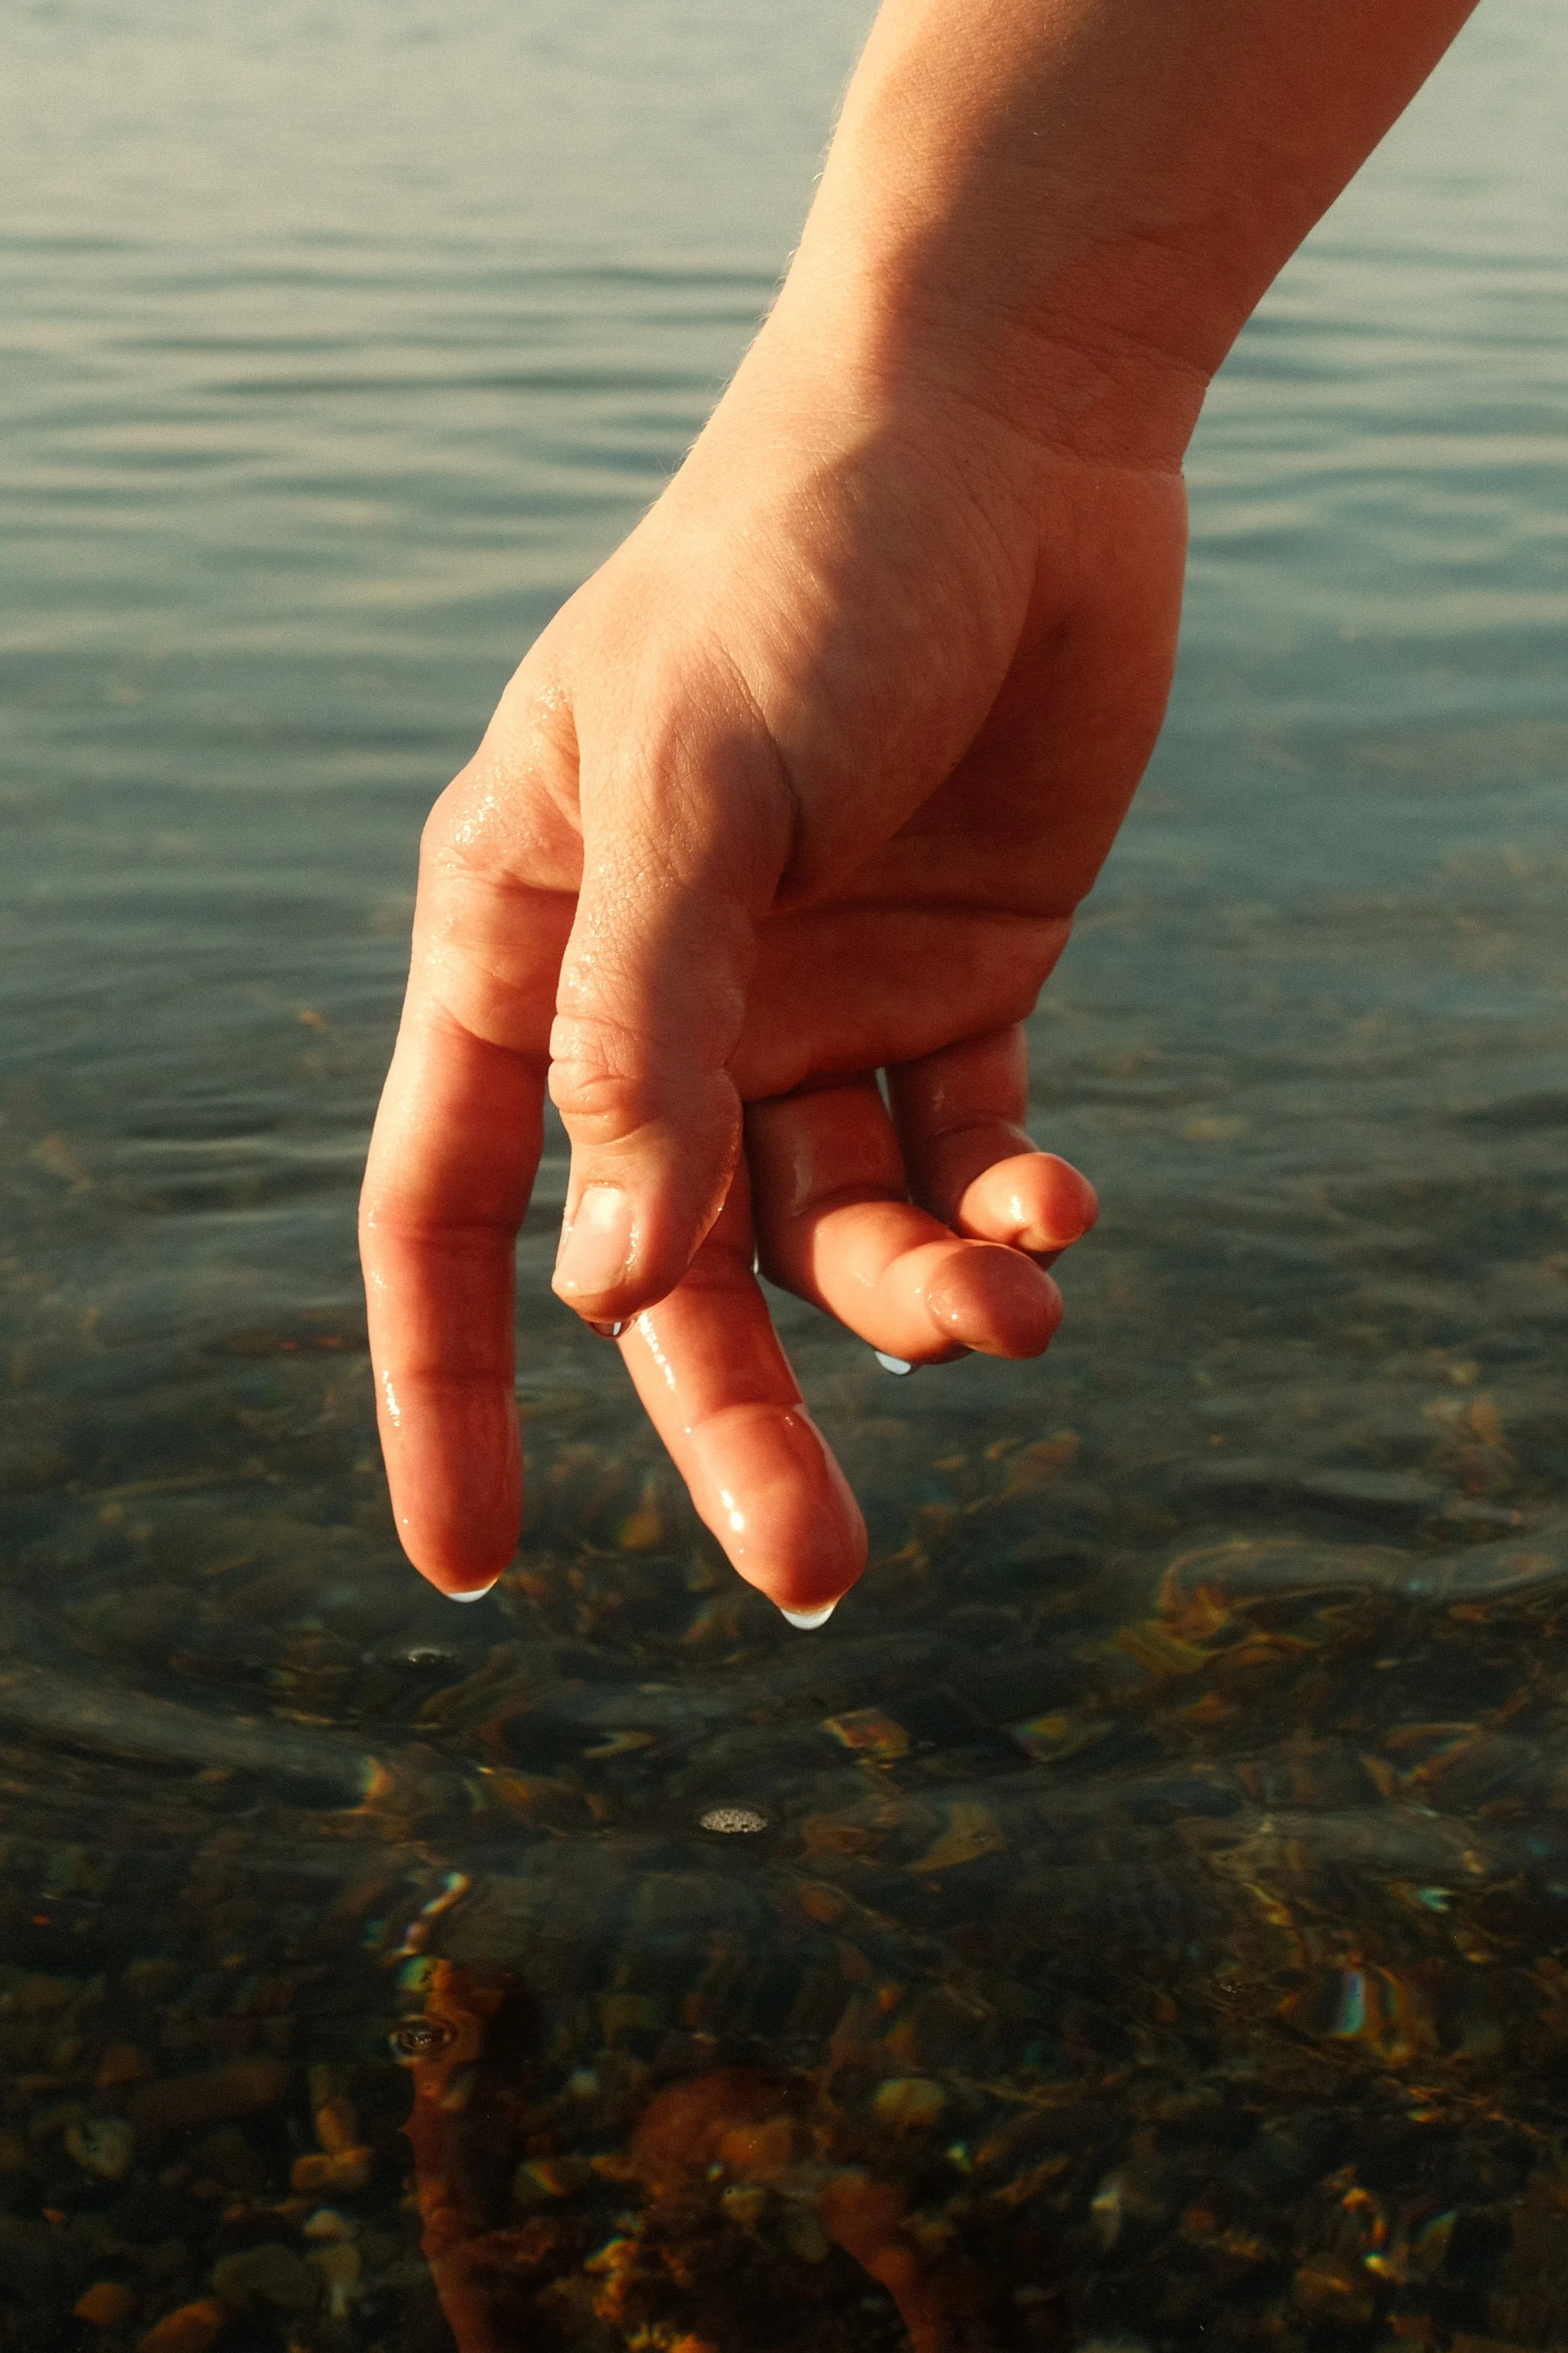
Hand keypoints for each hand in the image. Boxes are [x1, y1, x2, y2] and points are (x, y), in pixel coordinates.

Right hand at [360, 319, 1186, 1615]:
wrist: (1011, 435)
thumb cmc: (802, 572)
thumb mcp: (696, 793)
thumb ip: (640, 1034)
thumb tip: (612, 1291)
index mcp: (523, 948)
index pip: (447, 1211)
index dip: (446, 1393)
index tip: (472, 1565)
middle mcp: (657, 1003)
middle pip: (670, 1272)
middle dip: (739, 1425)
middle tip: (815, 1575)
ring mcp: (808, 1003)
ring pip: (839, 1231)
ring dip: (921, 1300)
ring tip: (1009, 1310)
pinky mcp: (955, 985)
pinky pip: (964, 1148)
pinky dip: (1010, 1203)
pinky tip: (1061, 1211)